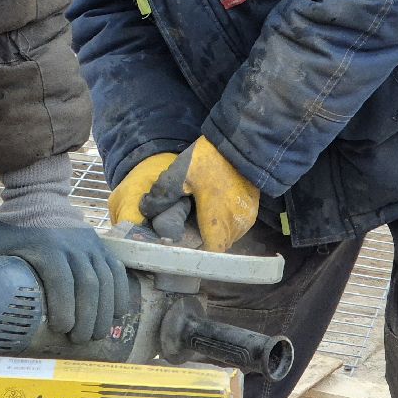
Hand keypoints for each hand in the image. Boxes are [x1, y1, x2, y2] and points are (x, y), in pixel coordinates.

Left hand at [0, 155, 128, 344]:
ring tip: (96, 335)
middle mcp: (71, 243)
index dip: (65, 305)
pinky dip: (119, 294)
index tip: (62, 329)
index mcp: (44, 245)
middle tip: (80, 340)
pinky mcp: (100, 245)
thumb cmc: (9, 229)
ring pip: (106, 279)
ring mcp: (89, 243)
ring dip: (105, 310)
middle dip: (88, 316)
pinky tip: (117, 314)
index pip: (60, 278)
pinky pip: (116, 271)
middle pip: (88, 284)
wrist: (36, 195)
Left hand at [111, 141, 259, 252]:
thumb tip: (145, 210)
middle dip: (203, 241)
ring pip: (228, 236)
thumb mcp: (180, 174)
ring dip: (214, 231)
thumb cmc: (209, 160)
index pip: (210, 255)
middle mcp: (236, 226)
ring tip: (198, 217)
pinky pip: (236, 224)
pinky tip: (211, 207)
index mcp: (218, 223)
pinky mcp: (252, 208)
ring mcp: (247, 218)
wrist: (240, 143)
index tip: (181, 245)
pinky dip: (224, 221)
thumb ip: (162, 195)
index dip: (195, 253)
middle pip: (218, 246)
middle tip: (185, 228)